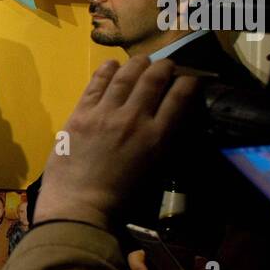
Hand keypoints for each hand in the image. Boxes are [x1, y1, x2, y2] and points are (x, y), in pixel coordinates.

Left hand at [34, 57, 199, 228]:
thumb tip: (169, 123)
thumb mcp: (154, 173)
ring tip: (142, 61)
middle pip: (154, 79)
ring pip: (126, 75)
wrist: (79, 208)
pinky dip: (107, 71)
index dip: (189, 82)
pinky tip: (112, 66)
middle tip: (166, 66)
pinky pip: (96, 84)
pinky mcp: (80, 115)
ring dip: (137, 64)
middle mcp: (134, 119)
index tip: (190, 80)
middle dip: (164, 67)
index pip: (180, 97)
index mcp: (157, 138)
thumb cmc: (120, 201)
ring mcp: (105, 114)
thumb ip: (162, 144)